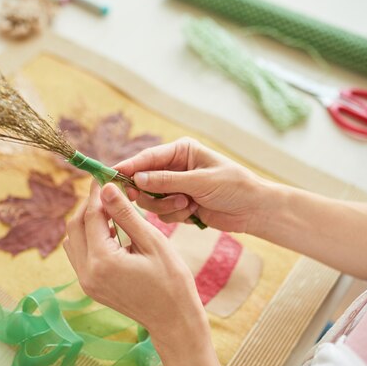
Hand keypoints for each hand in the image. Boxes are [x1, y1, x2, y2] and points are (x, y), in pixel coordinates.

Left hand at [63, 180, 205, 337]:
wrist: (174, 320)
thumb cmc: (171, 280)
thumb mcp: (152, 242)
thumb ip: (126, 214)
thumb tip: (106, 188)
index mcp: (103, 261)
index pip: (91, 216)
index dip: (96, 193)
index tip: (104, 175)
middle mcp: (87, 273)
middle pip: (74, 227)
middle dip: (89, 206)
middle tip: (107, 191)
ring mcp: (86, 282)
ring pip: (73, 240)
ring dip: (87, 222)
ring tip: (111, 212)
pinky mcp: (90, 287)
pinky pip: (79, 255)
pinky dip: (89, 239)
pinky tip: (111, 233)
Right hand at [115, 137, 267, 232]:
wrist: (254, 210)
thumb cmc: (233, 186)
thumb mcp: (200, 181)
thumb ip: (167, 181)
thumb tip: (137, 179)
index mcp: (181, 151)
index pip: (148, 157)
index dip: (129, 166)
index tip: (112, 175)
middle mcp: (175, 167)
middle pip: (143, 179)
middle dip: (147, 191)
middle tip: (141, 197)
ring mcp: (176, 187)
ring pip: (151, 199)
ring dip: (166, 205)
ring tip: (187, 204)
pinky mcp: (179, 205)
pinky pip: (162, 212)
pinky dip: (174, 214)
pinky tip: (192, 212)